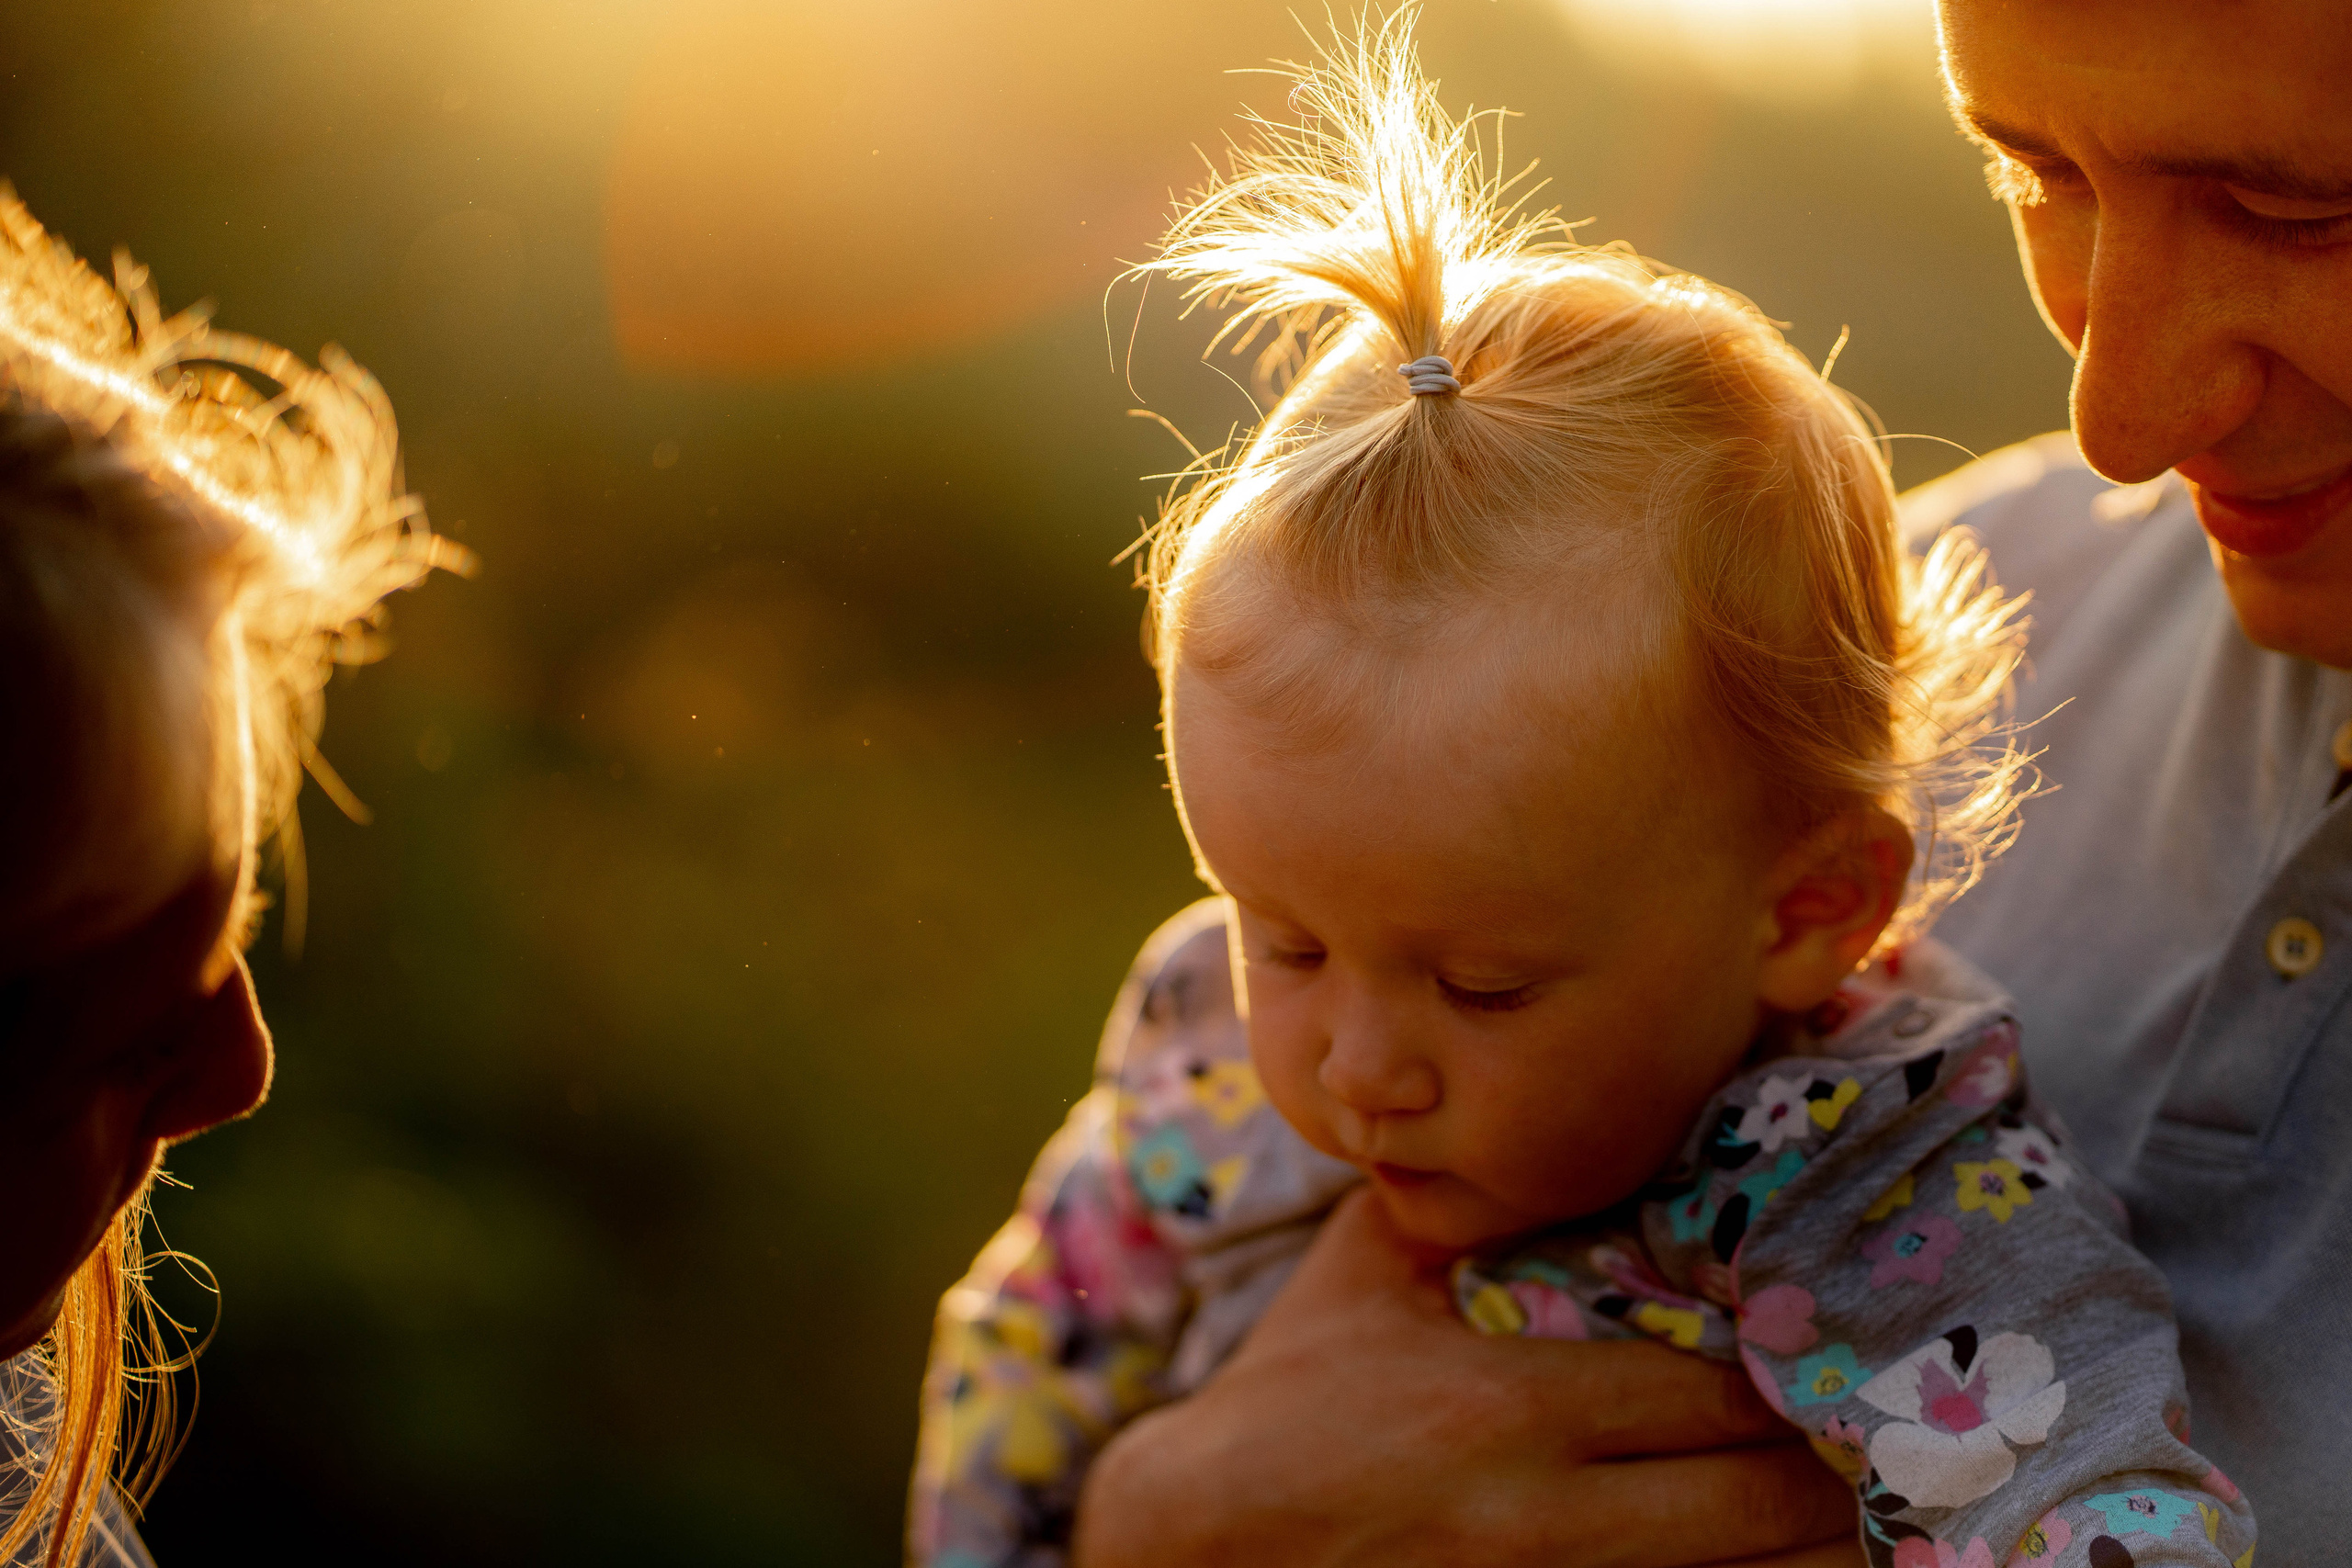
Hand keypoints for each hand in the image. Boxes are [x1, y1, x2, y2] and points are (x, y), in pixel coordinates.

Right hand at [1072, 1188, 1861, 1567]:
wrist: (1201, 1539)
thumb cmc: (1290, 1393)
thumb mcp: (1363, 1276)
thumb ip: (1452, 1202)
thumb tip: (1531, 1118)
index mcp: (1509, 1406)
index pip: (1711, 1394)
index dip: (1796, 1372)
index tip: (1843, 1338)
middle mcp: (1543, 1512)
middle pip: (1755, 1504)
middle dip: (1833, 1470)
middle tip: (1882, 1424)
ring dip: (1807, 1549)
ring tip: (1858, 1505)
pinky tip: (1770, 1558)